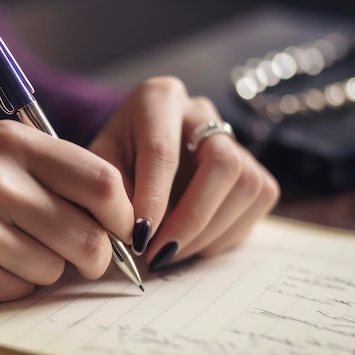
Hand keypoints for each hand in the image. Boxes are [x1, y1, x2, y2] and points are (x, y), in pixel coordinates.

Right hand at [0, 120, 133, 302]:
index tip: (120, 229)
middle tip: (82, 256)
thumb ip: (59, 179)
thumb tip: (124, 221)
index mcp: (12, 142)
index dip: (122, 214)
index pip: (103, 181)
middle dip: (96, 256)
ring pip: (60, 267)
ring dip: (47, 268)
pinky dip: (17, 284)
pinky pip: (27, 289)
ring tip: (10, 250)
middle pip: (90, 235)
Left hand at [88, 76, 279, 270]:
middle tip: (159, 254)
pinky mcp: (252, 165)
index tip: (139, 238)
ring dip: (208, 232)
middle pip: (221, 164)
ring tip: (169, 253)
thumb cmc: (111, 161)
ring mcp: (233, 136)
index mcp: (157, 100)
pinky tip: (192, 244)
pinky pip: (257, 202)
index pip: (163, 151)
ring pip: (247, 186)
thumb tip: (131, 234)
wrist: (132, 155)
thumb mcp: (96, 171)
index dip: (153, 199)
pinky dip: (224, 234)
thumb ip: (109, 195)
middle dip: (191, 219)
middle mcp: (201, 110)